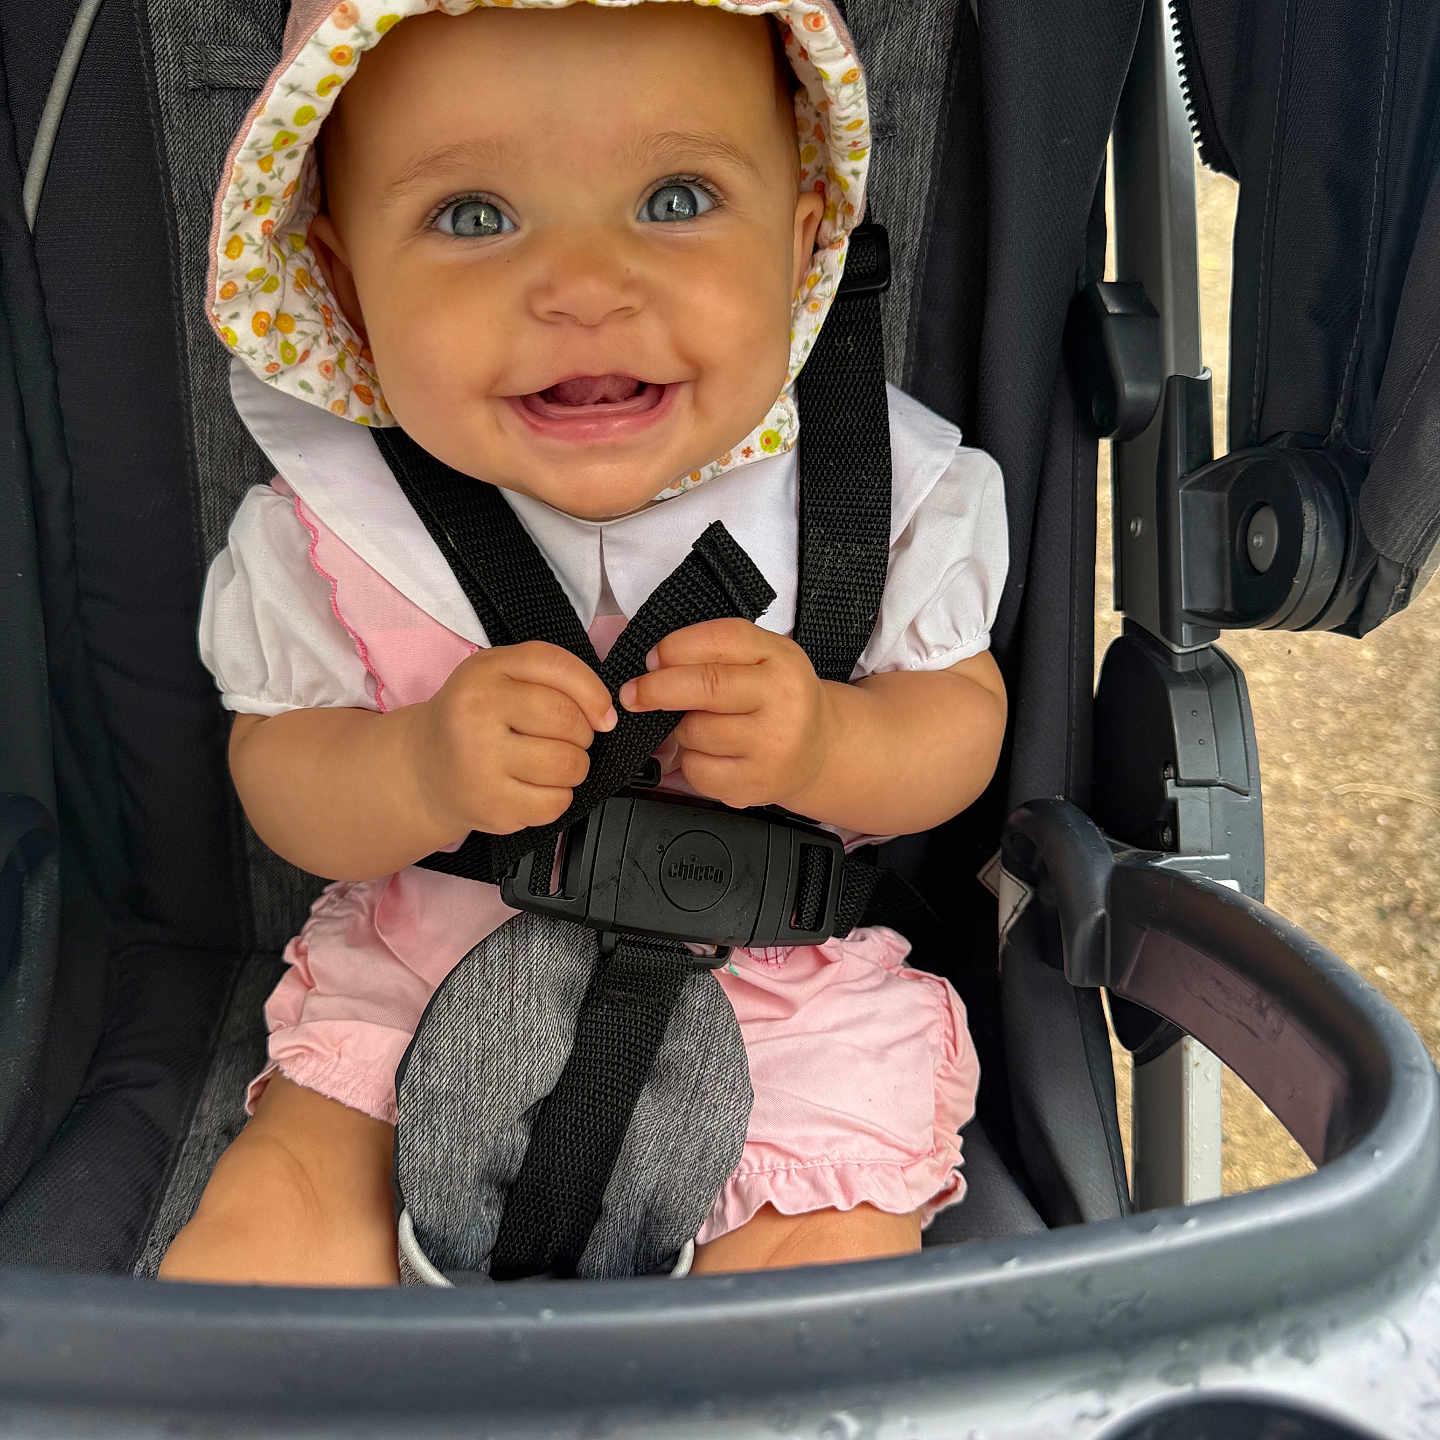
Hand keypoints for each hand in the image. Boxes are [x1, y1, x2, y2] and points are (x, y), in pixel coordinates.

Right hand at [411, 642, 614, 836]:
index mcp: (483, 671)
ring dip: (573, 767)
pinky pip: (556, 802)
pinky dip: (557, 797)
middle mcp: (476, 712)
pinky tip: (533, 787)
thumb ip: (554, 676)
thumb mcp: (500, 676)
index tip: (601, 713)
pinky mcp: (491, 804)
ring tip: (547, 763)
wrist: (423, 768)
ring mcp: (480, 761)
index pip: (557, 668)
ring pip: (568, 764)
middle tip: (562, 740)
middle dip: (581, 734)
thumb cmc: (474, 718)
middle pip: (568, 720)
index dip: (593, 692)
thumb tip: (606, 717)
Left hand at [618, 619, 828, 809]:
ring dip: (681, 729)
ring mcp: (772, 745)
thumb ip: (717, 651)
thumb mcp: (764, 658)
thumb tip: (655, 665)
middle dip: (657, 689)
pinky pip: (697, 769)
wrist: (820, 749)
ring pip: (694, 731)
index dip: (675, 647)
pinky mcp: (756, 783)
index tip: (652, 659)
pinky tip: (713, 754)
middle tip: (632, 694)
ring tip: (703, 727)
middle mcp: (783, 699)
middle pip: (705, 687)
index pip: (720, 640)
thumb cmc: (779, 699)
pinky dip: (692, 761)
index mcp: (781, 658)